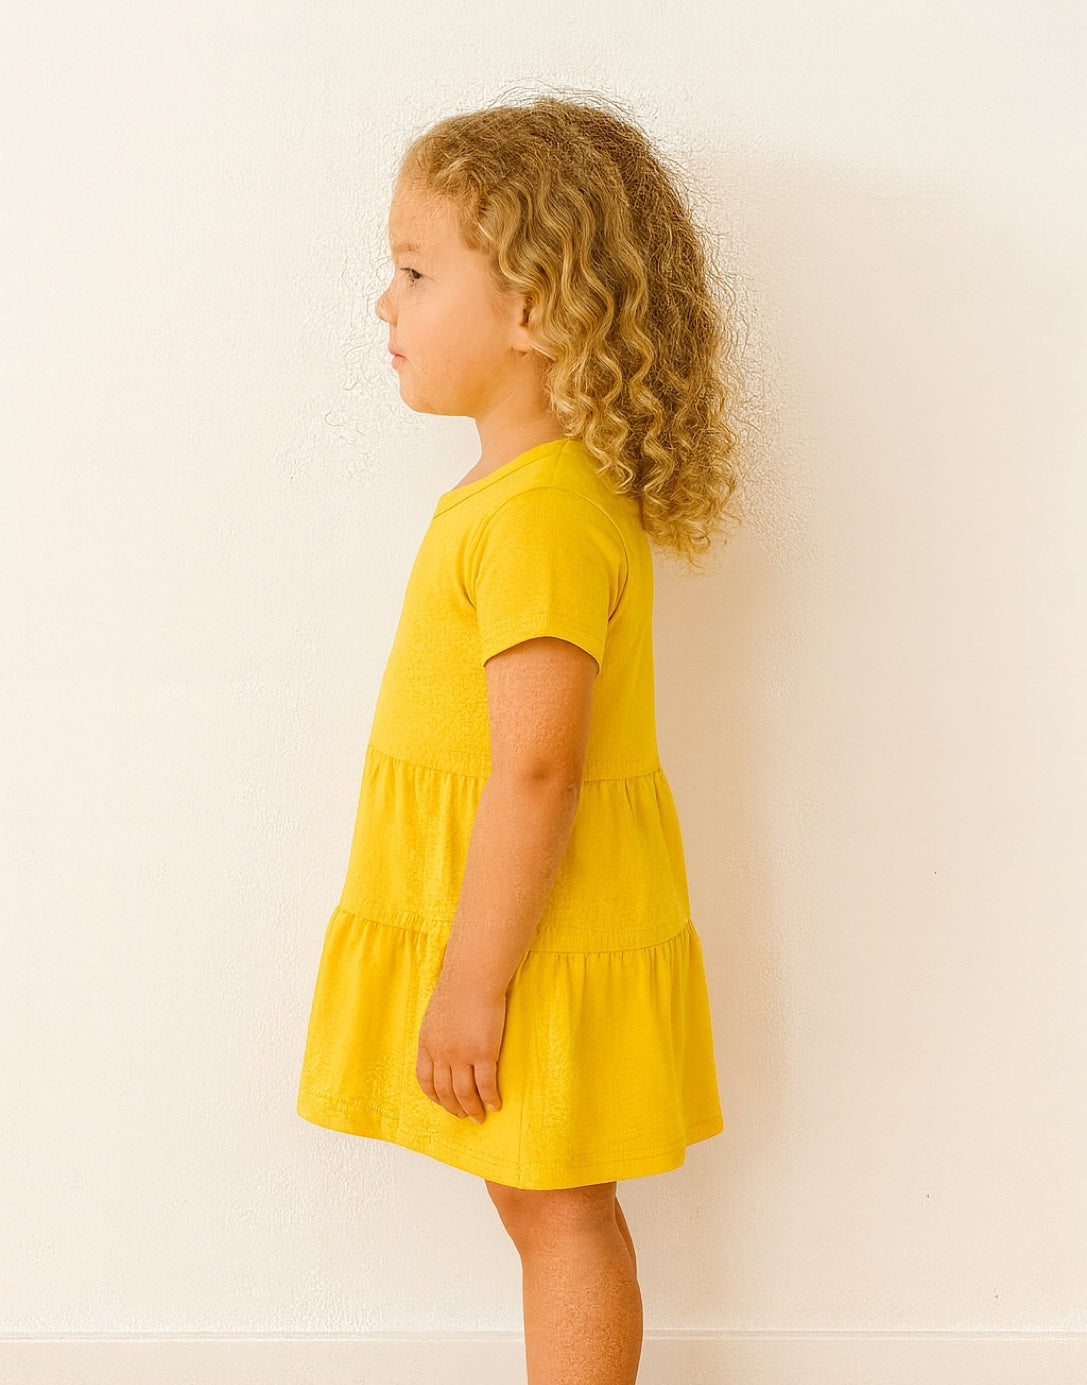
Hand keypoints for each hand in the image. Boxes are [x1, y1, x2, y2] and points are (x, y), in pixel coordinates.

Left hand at [416, 975, 505, 1123]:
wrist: (473, 976)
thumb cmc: (459, 987)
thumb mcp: (437, 1013)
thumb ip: (438, 1033)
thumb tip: (445, 1043)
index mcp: (427, 1043)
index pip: (425, 1079)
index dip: (435, 1096)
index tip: (444, 1103)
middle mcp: (441, 1054)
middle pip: (445, 1091)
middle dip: (454, 1107)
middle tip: (465, 1116)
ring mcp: (461, 1055)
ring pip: (464, 1093)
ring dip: (472, 1109)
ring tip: (480, 1116)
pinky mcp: (483, 1053)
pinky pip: (486, 1085)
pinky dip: (490, 1098)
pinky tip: (496, 1104)